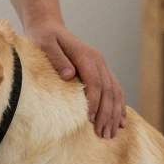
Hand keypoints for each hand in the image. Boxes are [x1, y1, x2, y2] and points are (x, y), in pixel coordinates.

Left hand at [24, 21, 125, 138]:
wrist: (49, 27)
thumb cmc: (44, 37)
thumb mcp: (45, 44)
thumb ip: (57, 58)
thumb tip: (69, 74)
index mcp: (86, 56)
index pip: (95, 83)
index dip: (94, 102)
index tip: (89, 120)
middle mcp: (98, 61)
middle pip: (108, 91)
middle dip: (106, 114)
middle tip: (103, 135)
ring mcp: (101, 66)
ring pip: (114, 92)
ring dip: (114, 114)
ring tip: (111, 134)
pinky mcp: (100, 71)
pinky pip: (114, 90)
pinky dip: (118, 106)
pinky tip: (120, 122)